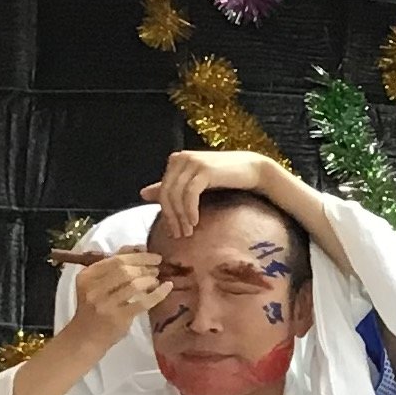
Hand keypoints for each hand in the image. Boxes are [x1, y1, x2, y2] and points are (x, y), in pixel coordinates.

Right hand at [60, 246, 165, 342]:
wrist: (85, 337)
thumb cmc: (95, 307)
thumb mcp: (97, 284)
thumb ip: (115, 264)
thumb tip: (140, 247)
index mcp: (86, 276)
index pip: (115, 259)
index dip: (138, 256)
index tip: (154, 257)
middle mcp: (93, 289)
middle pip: (125, 270)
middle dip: (145, 267)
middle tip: (156, 269)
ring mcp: (105, 304)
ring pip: (134, 285)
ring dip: (150, 279)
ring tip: (156, 280)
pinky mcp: (118, 318)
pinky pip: (143, 302)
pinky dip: (158, 293)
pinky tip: (167, 287)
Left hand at [140, 147, 277, 240]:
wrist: (254, 169)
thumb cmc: (225, 177)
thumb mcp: (194, 183)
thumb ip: (171, 188)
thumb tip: (142, 194)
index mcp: (175, 160)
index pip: (162, 191)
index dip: (166, 213)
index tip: (173, 232)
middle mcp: (181, 158)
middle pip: (167, 194)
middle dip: (172, 217)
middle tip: (180, 236)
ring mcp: (192, 162)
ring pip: (176, 195)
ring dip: (181, 217)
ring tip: (188, 232)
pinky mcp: (204, 169)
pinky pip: (190, 194)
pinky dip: (190, 210)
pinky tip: (195, 222)